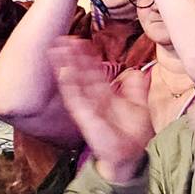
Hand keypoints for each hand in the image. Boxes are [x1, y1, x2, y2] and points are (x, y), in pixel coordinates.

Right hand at [53, 40, 154, 183]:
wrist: (130, 155)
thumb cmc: (132, 133)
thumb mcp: (138, 105)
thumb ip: (136, 88)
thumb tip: (138, 71)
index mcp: (105, 95)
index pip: (94, 71)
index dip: (88, 56)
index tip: (81, 41)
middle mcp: (93, 98)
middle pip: (80, 72)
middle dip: (73, 56)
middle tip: (64, 37)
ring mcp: (87, 106)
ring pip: (74, 80)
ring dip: (65, 64)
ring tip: (57, 47)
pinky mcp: (85, 116)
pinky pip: (74, 97)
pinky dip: (69, 84)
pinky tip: (62, 70)